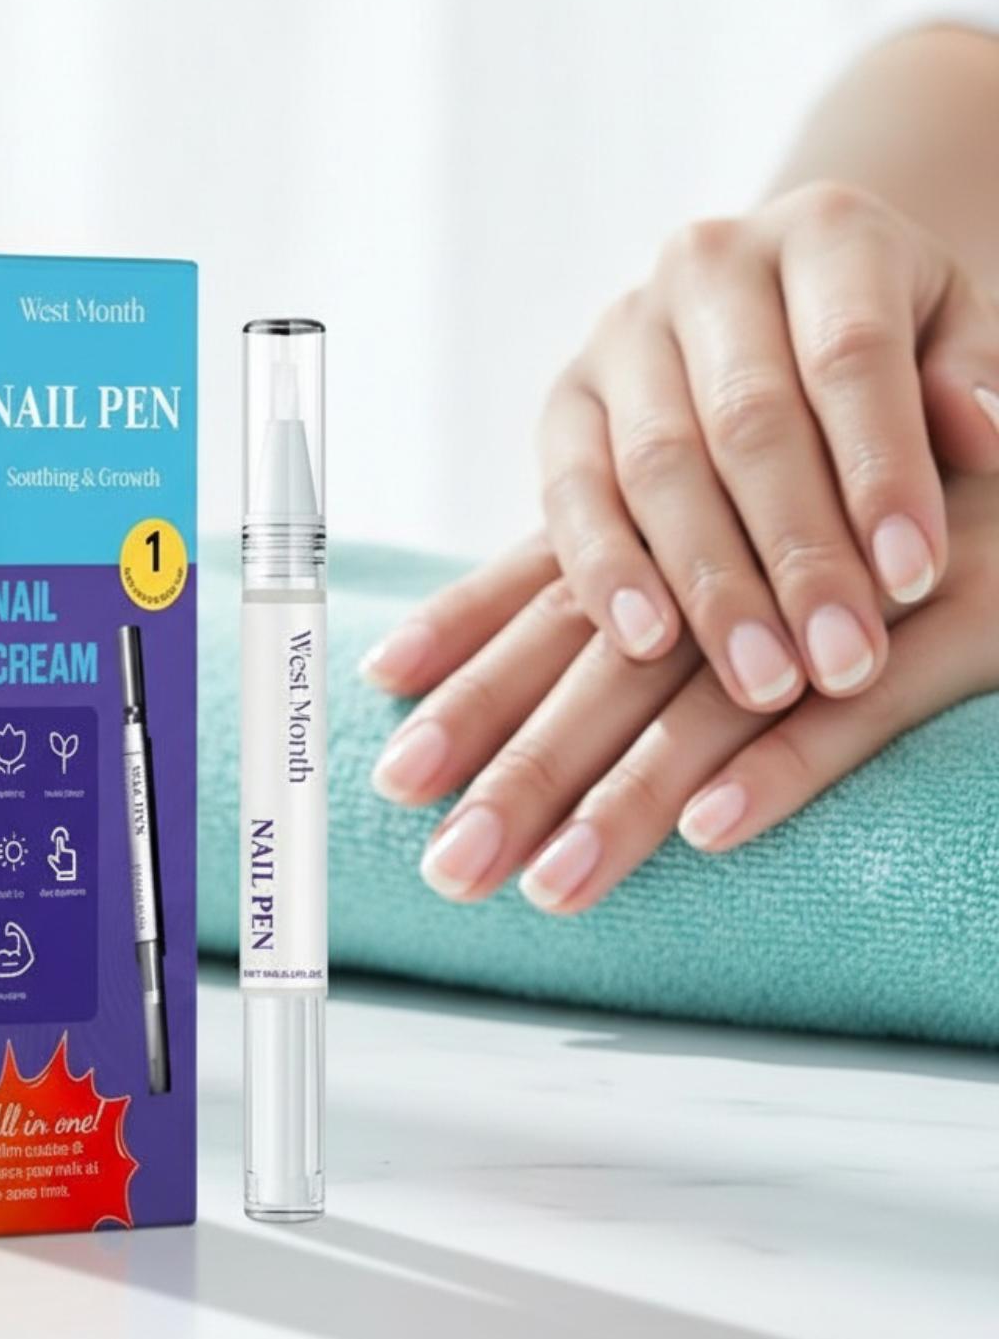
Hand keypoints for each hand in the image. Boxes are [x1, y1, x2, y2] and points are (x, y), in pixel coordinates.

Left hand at [364, 475, 998, 912]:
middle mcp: (744, 522)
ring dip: (632, 788)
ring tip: (556, 880)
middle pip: (606, 655)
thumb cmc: (852, 458)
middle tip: (450, 868)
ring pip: (715, 689)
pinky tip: (711, 829)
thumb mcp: (710, 499)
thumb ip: (581, 562)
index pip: (552, 601)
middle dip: (523, 765)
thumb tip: (407, 658)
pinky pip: (864, 698)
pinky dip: (783, 763)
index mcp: (677, 488)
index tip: (398, 772)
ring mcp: (852, 560)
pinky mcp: (970, 606)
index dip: (473, 682)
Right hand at [532, 182, 998, 711]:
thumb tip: (981, 438)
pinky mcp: (563, 402)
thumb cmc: (888, 349)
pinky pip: (568, 493)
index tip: (916, 583)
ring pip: (655, 465)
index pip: (851, 355)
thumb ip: (970, 378)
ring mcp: (620, 332)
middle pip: (747, 420)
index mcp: (824, 231)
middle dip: (798, 554)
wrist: (775, 318)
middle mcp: (707, 264)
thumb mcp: (953, 338)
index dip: (881, 470)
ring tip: (764, 682)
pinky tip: (647, 643)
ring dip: (711, 584)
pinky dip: (605, 570)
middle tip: (842, 665)